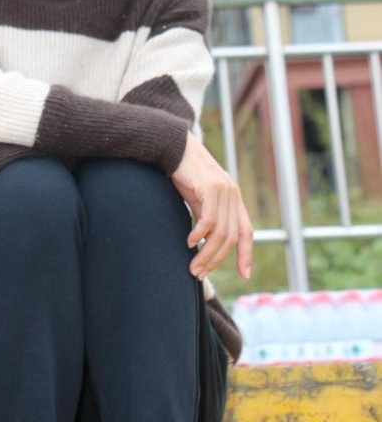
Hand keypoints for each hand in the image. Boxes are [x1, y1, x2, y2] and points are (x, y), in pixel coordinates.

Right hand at [170, 131, 252, 281]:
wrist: (174, 146)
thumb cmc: (184, 173)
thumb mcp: (200, 198)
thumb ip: (208, 216)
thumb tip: (206, 242)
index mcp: (234, 198)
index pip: (246, 231)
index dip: (247, 254)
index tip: (245, 274)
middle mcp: (233, 194)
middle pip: (231, 237)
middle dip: (216, 260)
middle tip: (199, 274)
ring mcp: (223, 190)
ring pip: (220, 232)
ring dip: (206, 254)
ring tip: (193, 266)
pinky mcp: (210, 187)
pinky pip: (209, 219)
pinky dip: (200, 235)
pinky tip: (189, 242)